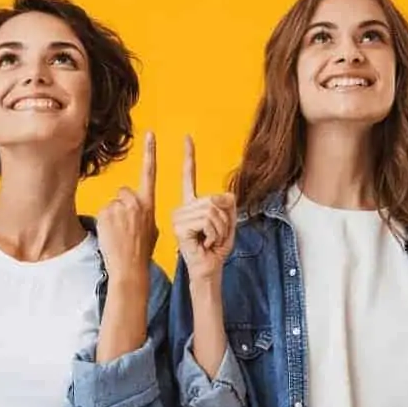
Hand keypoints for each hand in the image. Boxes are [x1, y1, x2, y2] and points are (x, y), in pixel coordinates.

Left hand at [96, 131, 157, 278]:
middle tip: (124, 228)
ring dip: (112, 217)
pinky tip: (111, 235)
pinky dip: (104, 223)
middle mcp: (136, 202)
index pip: (150, 173)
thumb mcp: (152, 230)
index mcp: (149, 204)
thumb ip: (145, 214)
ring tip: (118, 234)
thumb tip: (138, 210)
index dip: (150, 152)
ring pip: (111, 204)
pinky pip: (102, 213)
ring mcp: (120, 207)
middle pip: (123, 192)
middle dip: (121, 206)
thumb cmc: (141, 252)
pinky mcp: (106, 212)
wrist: (130, 267)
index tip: (150, 134)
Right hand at [172, 136, 236, 281]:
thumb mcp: (229, 222)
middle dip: (224, 219)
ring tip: (211, 240)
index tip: (187, 137)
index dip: (189, 156)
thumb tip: (226, 195)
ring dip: (220, 228)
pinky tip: (205, 243)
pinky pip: (208, 221)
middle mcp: (182, 207)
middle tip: (216, 235)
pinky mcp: (180, 227)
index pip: (189, 176)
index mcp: (192, 204)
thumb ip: (228, 205)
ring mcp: (179, 217)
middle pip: (213, 199)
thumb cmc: (217, 249)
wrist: (208, 269)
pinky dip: (215, 234)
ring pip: (212, 210)